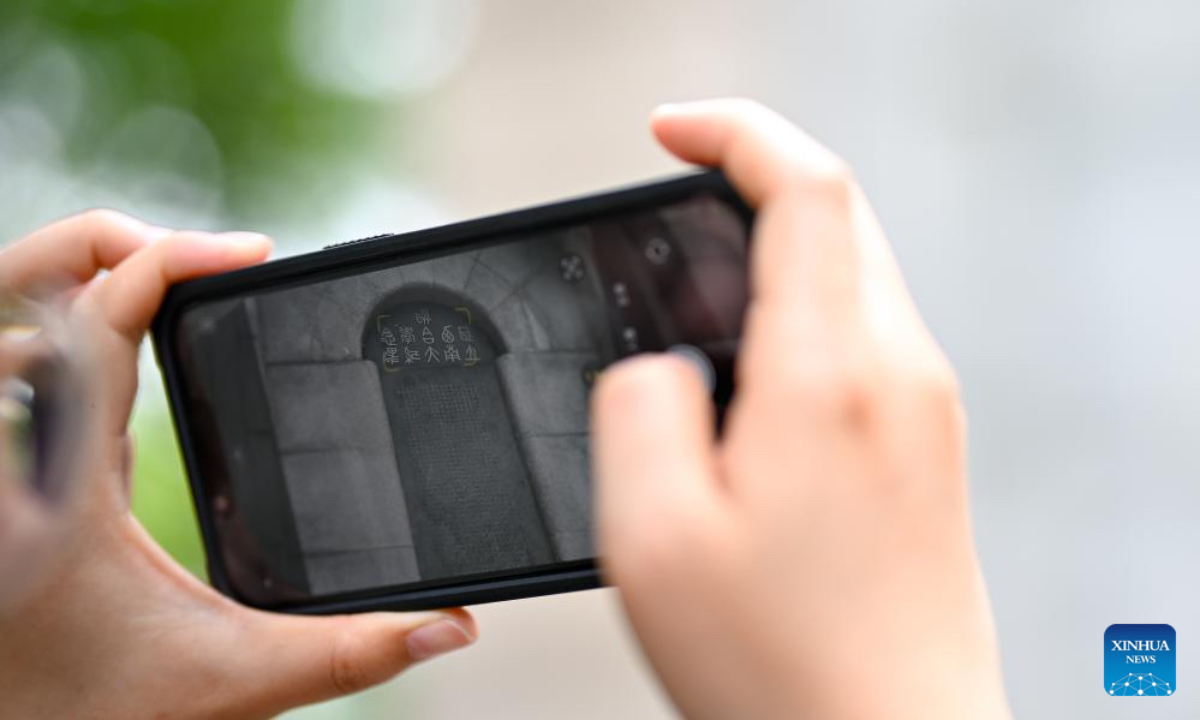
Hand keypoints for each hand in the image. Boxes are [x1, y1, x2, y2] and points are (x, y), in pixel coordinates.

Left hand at [0, 212, 475, 718]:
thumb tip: (448, 628)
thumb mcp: (233, 680)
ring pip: (25, 315)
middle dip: (119, 244)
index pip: (99, 316)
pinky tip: (155, 347)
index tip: (253, 254)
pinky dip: (88, 324)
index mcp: (67, 484)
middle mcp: (27, 454)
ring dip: (98, 280)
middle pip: (41, 283)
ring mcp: (23, 454)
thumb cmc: (95, 709)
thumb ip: (349, 654)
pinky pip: (43, 359)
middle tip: (222, 260)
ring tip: (189, 281)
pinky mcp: (35, 465)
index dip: (174, 258)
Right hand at [593, 100, 1011, 719]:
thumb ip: (638, 410)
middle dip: (751, 182)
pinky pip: (864, 336)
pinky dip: (801, 313)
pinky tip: (746, 378)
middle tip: (666, 212)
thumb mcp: (654, 536)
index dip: (734, 133)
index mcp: (829, 374)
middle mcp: (898, 373)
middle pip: (840, 214)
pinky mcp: (929, 448)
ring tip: (690, 299)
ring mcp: (925, 410)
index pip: (805, 186)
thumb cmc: (779, 663)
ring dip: (776, 251)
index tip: (667, 132)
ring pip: (854, 272)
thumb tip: (657, 363)